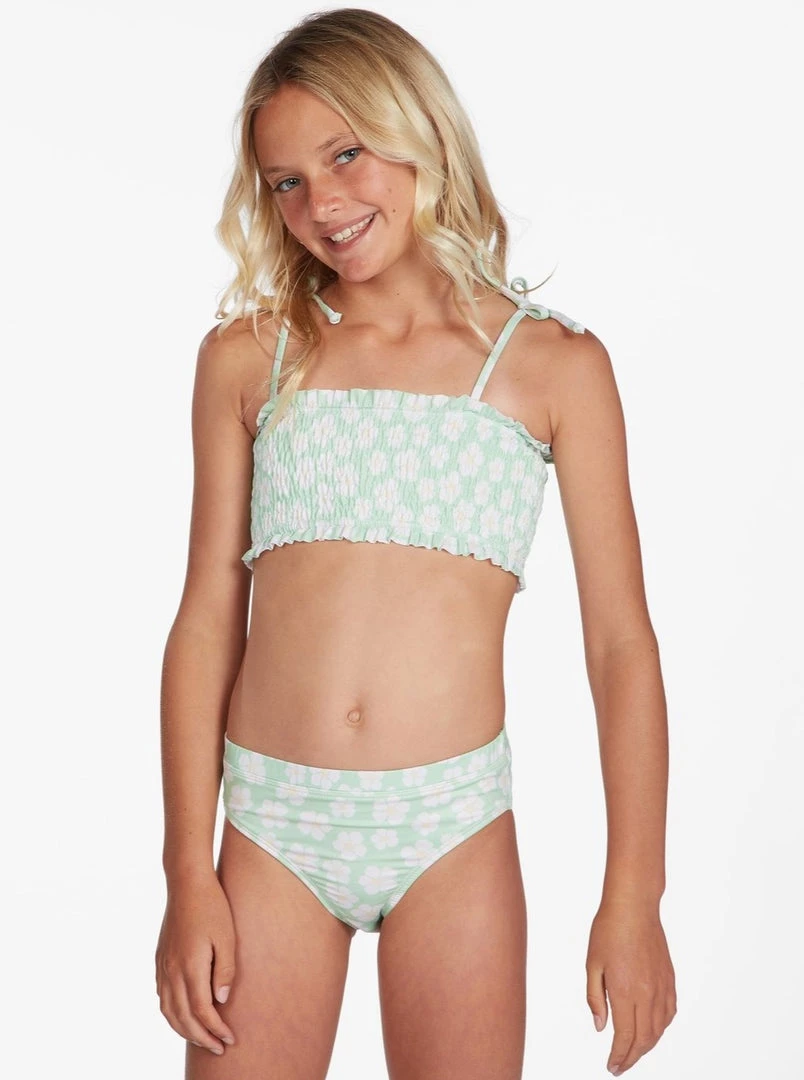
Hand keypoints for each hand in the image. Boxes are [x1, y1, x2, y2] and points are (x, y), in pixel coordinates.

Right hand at [155, 874, 236, 1055]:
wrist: (186, 883)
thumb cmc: (212, 906)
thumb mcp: (227, 937)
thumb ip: (225, 970)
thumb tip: (221, 1001)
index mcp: (191, 966)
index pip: (202, 1011)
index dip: (216, 1029)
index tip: (229, 1039)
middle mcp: (172, 971)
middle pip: (183, 1017)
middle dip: (201, 1037)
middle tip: (218, 1047)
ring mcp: (163, 966)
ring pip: (168, 1011)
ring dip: (184, 1030)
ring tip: (202, 1038)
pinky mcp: (160, 960)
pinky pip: (162, 997)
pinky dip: (171, 1014)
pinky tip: (182, 1016)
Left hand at [585, 899, 676, 1074]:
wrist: (634, 907)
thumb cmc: (608, 931)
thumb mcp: (592, 965)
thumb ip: (596, 999)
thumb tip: (601, 1028)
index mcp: (626, 991)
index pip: (625, 1037)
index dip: (619, 1056)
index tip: (612, 1067)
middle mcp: (648, 994)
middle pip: (644, 1039)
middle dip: (632, 1057)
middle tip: (620, 1065)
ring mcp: (662, 987)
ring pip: (659, 1030)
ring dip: (647, 1046)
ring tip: (633, 1052)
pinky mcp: (669, 979)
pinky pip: (669, 1013)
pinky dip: (661, 1028)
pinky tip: (651, 1030)